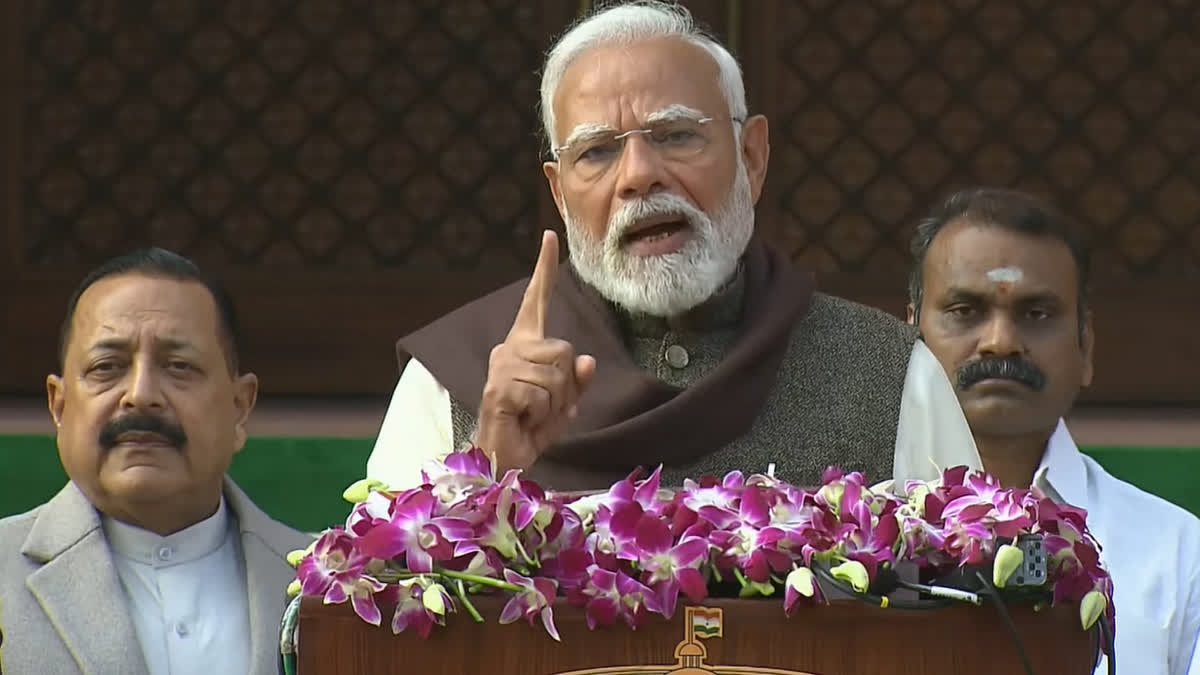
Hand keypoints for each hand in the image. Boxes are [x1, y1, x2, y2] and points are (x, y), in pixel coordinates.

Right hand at [475, 230, 595, 473]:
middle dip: (567, 387)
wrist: (503, 457)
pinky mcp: (500, 387)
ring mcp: (502, 366)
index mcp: (525, 346)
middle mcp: (510, 348)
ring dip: (556, 404)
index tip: (550, 237)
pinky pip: (543, 394)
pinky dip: (543, 414)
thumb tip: (586, 361)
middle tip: (546, 407)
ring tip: (533, 415)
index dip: (544, 270)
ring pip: (558, 375)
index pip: (537, 301)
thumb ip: (576, 382)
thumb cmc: (530, 428)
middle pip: (565, 351)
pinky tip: (524, 419)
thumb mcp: (563, 404)